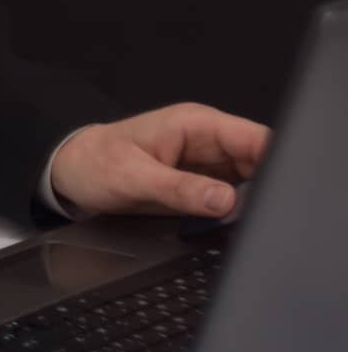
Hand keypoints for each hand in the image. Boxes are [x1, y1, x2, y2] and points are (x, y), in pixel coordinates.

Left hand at [50, 102, 270, 217]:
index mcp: (195, 125)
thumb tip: (225, 200)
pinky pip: (230, 197)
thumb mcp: (134, 178)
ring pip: (249, 183)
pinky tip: (230, 225)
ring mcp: (205, 164)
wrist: (72, 172)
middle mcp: (207, 142)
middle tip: (259, 217)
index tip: (280, 193)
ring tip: (243, 223)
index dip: (276, 162)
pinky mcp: (199, 185)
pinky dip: (235, 212)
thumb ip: (180, 189)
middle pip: (260, 162)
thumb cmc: (96, 163)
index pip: (254, 138)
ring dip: (251, 203)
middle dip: (266, 188)